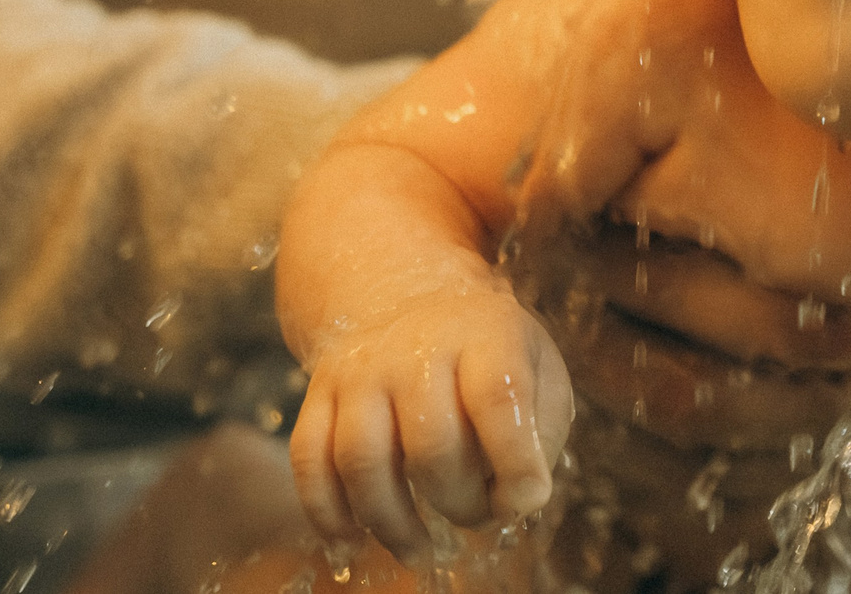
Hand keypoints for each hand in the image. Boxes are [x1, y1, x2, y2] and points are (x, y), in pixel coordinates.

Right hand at [287, 282, 572, 561]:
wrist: (408, 298)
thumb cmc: (487, 353)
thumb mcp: (538, 368)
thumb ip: (541, 429)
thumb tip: (520, 498)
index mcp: (485, 335)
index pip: (498, 396)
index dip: (514, 459)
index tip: (526, 500)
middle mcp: (416, 349)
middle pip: (429, 441)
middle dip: (459, 501)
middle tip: (478, 515)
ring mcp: (360, 372)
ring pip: (361, 459)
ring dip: (392, 523)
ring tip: (422, 552)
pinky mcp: (318, 395)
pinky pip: (309, 461)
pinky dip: (327, 514)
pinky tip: (354, 542)